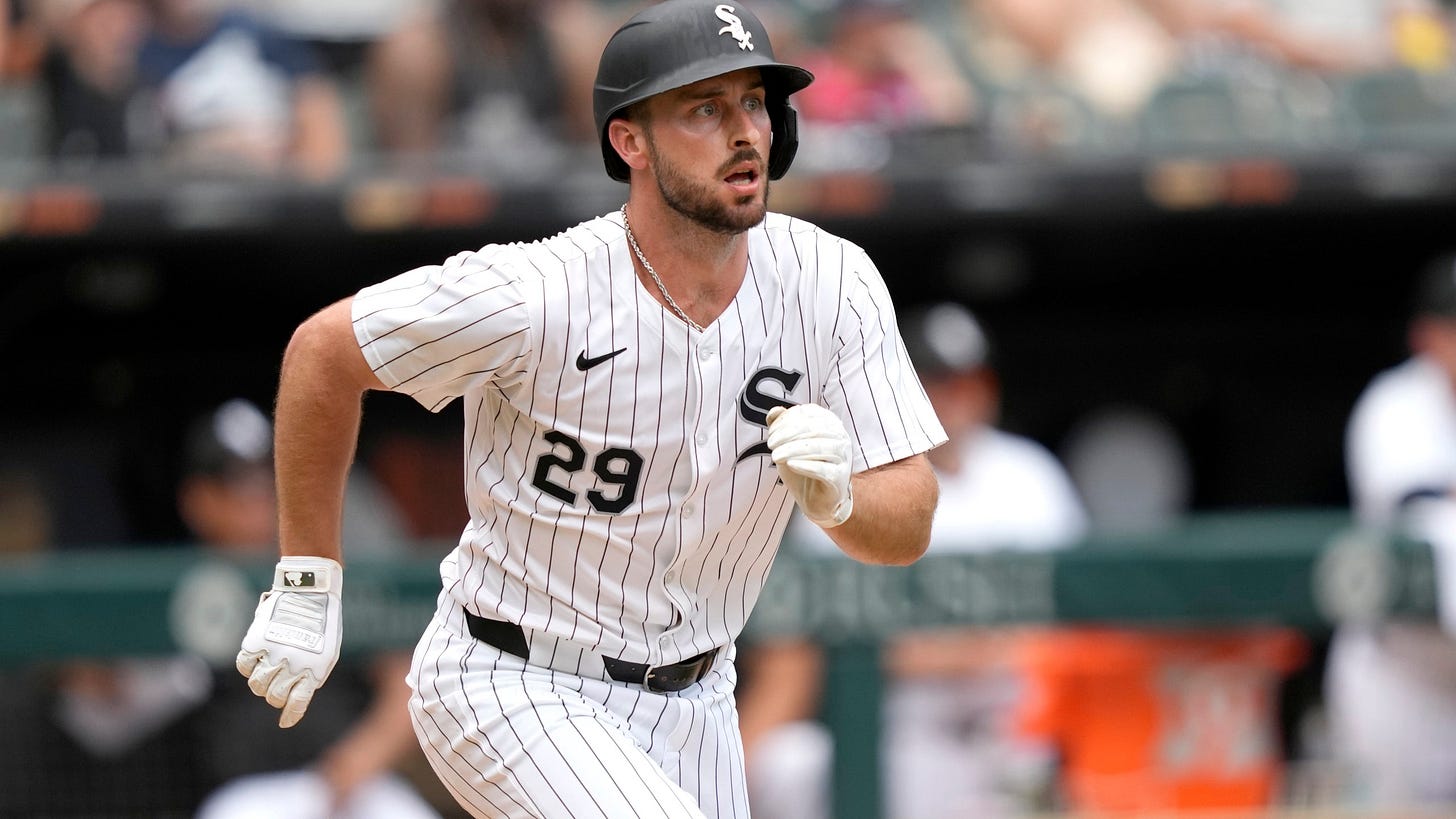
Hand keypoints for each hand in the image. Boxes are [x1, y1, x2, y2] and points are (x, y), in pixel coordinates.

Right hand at [236, 556, 342, 727]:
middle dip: (275, 696)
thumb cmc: (323, 620)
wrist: (310, 590)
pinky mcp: (256, 640)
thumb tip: (298, 694)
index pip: (297, 703)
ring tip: (269, 670)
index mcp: (314, 669)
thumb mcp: (328, 650)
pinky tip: (256, 658)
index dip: (290, 716)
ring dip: (261, 683)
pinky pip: (243, 665)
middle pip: (274, 697)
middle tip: (278, 686)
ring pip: (256, 685)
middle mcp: (293, 665)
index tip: (285, 723)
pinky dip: (247, 666)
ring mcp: (273, 653)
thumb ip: (314, 674)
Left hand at [766, 404, 853, 527]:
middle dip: (788, 435)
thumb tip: (774, 411)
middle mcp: (840, 437)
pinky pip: (824, 469)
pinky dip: (806, 466)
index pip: (809, 414)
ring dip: (793, 450)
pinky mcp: (840, 477)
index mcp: (830, 423)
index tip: (771, 432)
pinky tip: (791, 465)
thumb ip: (781, 425)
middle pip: (813, 429)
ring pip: (819, 448)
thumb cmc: (804, 467)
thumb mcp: (788, 444)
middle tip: (771, 444)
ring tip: (776, 456)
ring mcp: (843, 457)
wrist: (817, 500)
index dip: (787, 420)